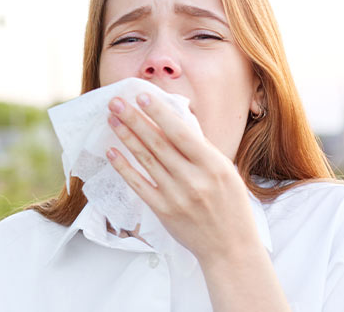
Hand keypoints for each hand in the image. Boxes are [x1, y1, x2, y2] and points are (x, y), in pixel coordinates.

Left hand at [104, 92, 260, 262]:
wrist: (231, 248)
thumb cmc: (230, 206)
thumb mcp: (226, 172)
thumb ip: (201, 150)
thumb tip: (173, 122)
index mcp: (214, 166)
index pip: (181, 133)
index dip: (159, 113)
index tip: (142, 96)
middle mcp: (194, 179)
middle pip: (158, 143)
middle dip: (135, 119)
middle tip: (116, 101)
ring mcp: (176, 196)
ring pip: (146, 160)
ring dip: (126, 137)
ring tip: (112, 119)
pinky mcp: (163, 210)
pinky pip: (138, 184)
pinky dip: (124, 167)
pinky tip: (112, 152)